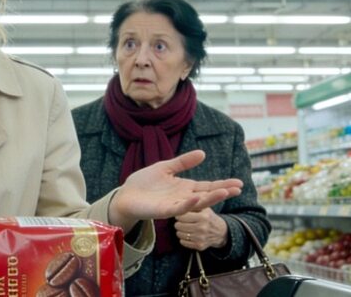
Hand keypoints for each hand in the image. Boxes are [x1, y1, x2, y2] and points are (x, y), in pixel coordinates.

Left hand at [108, 150, 241, 231]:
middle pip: (207, 195)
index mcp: (184, 187)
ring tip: (224, 192)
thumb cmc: (144, 182)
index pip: (207, 186)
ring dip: (210, 198)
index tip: (238, 183)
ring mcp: (175, 205)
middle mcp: (183, 197)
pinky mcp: (164, 211)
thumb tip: (203, 153)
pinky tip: (197, 197)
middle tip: (238, 188)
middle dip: (222, 192)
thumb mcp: (166, 168)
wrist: (126, 195)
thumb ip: (183, 162)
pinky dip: (189, 203)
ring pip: (196, 203)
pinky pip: (179, 208)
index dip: (222, 184)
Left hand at [175, 208, 228, 250]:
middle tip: (182, 222)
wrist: (221, 232)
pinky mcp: (199, 246)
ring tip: (185, 228)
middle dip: (179, 223)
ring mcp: (201, 238)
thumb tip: (177, 200)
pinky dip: (183, 238)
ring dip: (180, 231)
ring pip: (179, 234)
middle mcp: (202, 228)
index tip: (181, 215)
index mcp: (203, 217)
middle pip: (178, 225)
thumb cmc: (208, 217)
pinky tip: (188, 235)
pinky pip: (183, 242)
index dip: (179, 215)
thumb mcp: (204, 208)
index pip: (181, 216)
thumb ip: (192, 204)